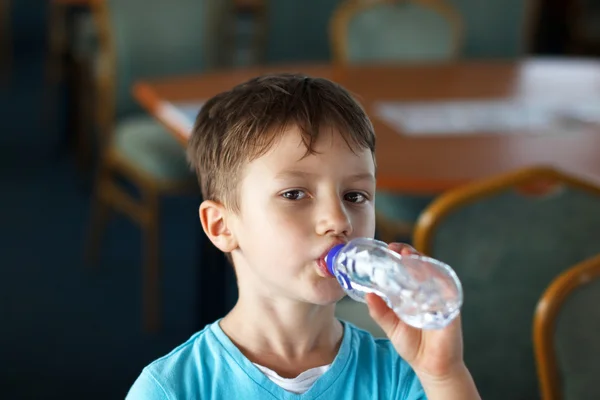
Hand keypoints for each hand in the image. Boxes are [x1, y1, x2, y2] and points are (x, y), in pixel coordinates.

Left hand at [365, 243, 464, 380]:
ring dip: (422, 264)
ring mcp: (441, 298)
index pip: (409, 268)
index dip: (401, 256)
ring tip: (409, 258)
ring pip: (434, 274)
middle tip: (399, 251)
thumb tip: (367, 294)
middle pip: (423, 266)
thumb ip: (379, 311)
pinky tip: (425, 277)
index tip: (391, 248)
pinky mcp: (452, 308)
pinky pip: (447, 291)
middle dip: (412, 255)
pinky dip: (437, 282)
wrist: (431, 366)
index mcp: (414, 293)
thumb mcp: (391, 325)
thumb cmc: (413, 345)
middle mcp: (428, 292)